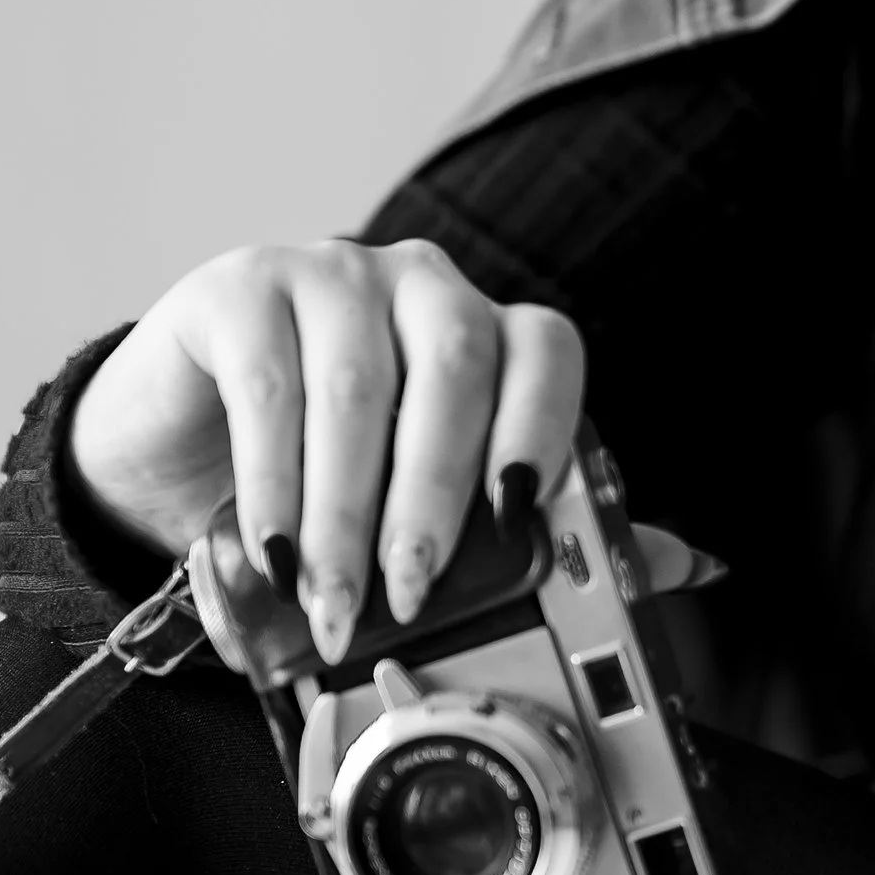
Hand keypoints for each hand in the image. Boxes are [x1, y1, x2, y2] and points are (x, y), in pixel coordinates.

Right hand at [67, 240, 585, 662]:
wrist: (181, 447)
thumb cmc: (328, 478)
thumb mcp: (434, 511)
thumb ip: (552, 530)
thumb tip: (693, 565)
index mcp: (488, 331)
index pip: (547, 350)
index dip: (541, 428)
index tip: (518, 517)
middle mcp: (422, 285)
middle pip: (456, 370)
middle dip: (435, 497)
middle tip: (410, 595)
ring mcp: (332, 274)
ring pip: (361, 387)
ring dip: (347, 513)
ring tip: (334, 601)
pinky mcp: (242, 288)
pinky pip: (270, 384)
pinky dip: (276, 482)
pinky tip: (274, 550)